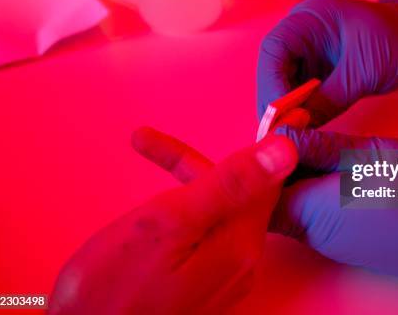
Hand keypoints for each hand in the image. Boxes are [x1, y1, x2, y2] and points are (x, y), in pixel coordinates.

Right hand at [49, 130, 296, 313]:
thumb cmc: (112, 286)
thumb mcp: (167, 223)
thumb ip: (229, 185)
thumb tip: (285, 151)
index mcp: (241, 245)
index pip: (269, 182)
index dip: (267, 144)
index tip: (272, 111)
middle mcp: (243, 264)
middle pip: (238, 195)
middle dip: (197, 163)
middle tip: (149, 141)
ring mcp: (224, 278)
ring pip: (218, 211)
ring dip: (185, 181)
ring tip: (142, 157)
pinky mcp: (204, 285)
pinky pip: (204, 233)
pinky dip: (182, 208)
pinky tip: (154, 206)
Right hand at [257, 0, 397, 124]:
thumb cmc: (395, 40)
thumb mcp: (363, 72)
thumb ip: (329, 100)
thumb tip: (299, 128)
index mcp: (310, 17)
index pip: (274, 48)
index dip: (270, 83)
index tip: (277, 115)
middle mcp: (300, 31)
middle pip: (272, 66)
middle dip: (273, 100)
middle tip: (276, 133)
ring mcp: (306, 49)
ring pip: (281, 81)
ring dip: (284, 108)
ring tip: (288, 135)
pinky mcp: (314, 66)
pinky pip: (297, 89)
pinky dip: (298, 109)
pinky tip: (301, 128)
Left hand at [266, 126, 397, 286]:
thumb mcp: (366, 154)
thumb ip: (319, 144)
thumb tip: (284, 133)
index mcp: (309, 212)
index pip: (260, 189)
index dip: (261, 159)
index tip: (276, 131)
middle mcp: (310, 235)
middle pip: (274, 199)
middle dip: (279, 166)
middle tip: (297, 131)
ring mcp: (327, 244)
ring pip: (294, 207)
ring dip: (298, 178)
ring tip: (315, 145)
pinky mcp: (344, 245)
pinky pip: (314, 216)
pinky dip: (314, 192)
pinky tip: (333, 171)